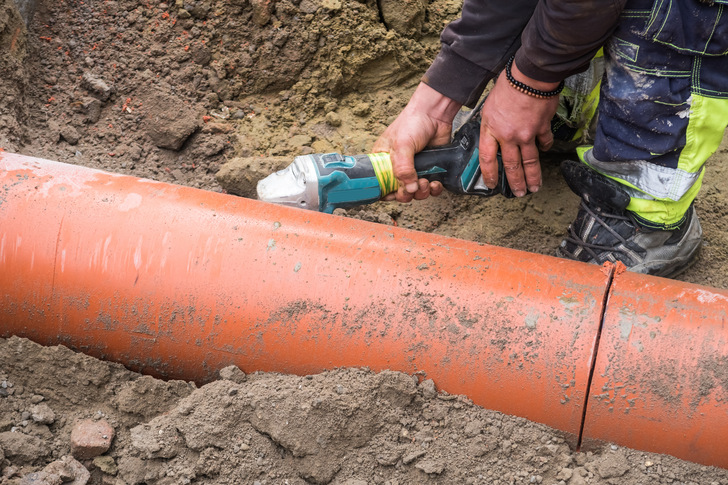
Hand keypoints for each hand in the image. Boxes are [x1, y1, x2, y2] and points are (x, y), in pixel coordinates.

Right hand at [373, 83, 461, 202]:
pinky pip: (430, 188)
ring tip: (426, 183)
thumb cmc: (412, 123)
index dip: (387, 193)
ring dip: (422, 192)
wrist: (435, 114)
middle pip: (399, 192)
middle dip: (407, 194)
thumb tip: (409, 189)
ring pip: (416, 192)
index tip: (395, 194)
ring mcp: (415, 169)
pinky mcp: (430, 170)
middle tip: (414, 188)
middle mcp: (398, 167)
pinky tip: (436, 183)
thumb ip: (403, 168)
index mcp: (383, 161)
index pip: (380, 185)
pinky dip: (434, 189)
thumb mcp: (402, 145)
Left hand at [479, 61, 559, 196]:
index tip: (492, 185)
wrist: (529, 76)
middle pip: (511, 165)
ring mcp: (527, 134)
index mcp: (491, 130)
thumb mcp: (489, 107)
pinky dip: (545, 147)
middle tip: (519, 193)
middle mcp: (508, 136)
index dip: (489, 174)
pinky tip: (544, 151)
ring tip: (534, 187)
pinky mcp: (542, 128)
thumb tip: (493, 136)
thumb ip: (490, 125)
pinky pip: (544, 142)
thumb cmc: (507, 86)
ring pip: (530, 161)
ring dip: (532, 176)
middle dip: (516, 182)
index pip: (487, 159)